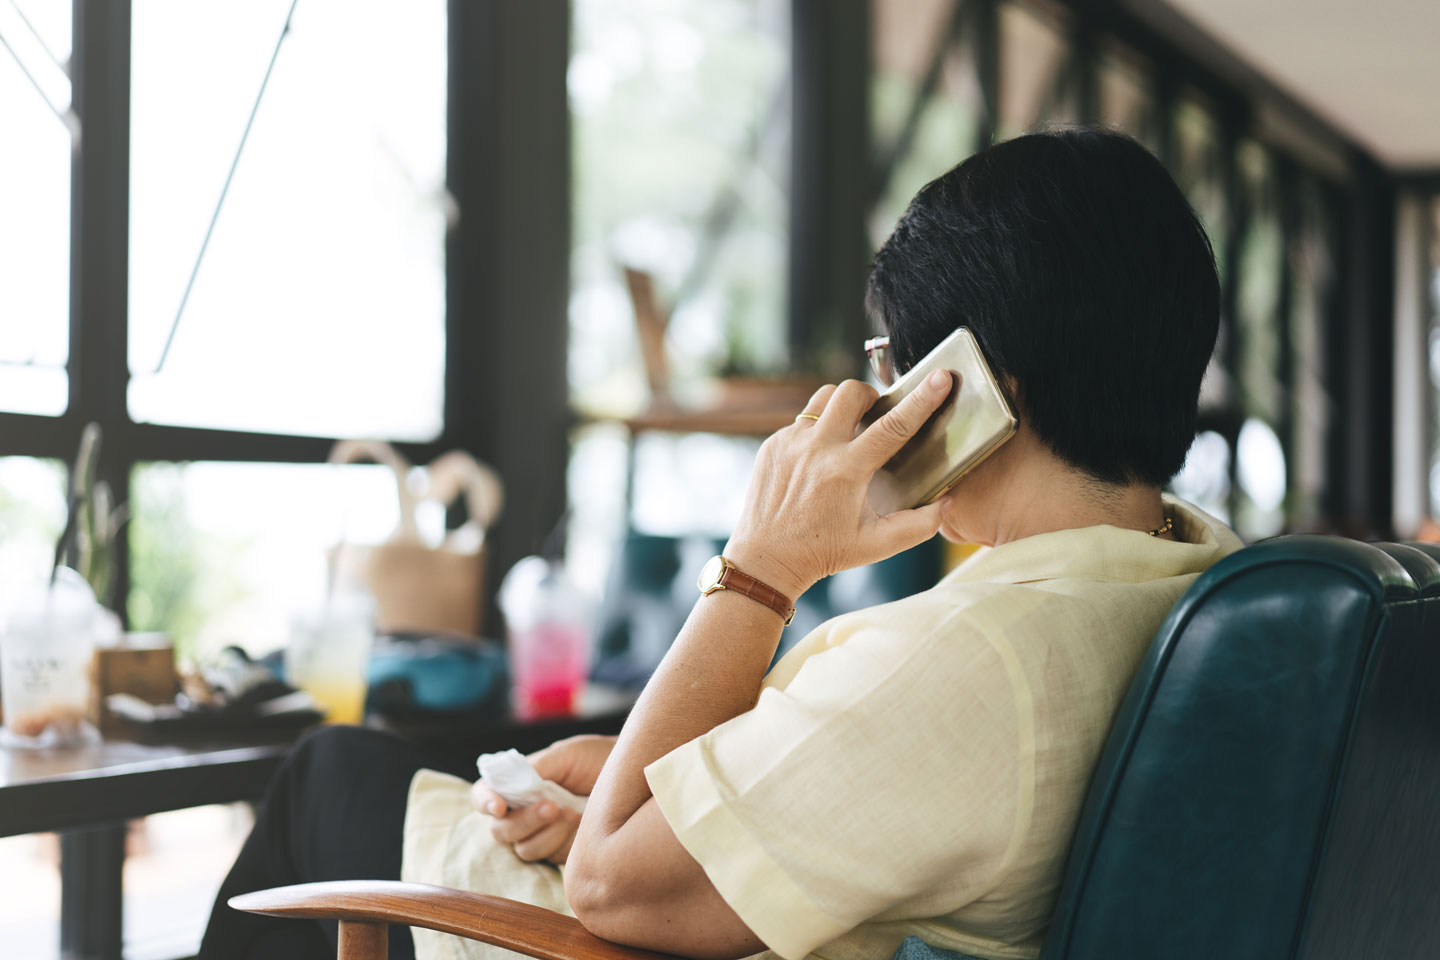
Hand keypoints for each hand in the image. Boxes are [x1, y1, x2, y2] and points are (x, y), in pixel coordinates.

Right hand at [470, 734, 616, 864]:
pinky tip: (579, 824)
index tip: (499, 807)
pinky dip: (561, 842)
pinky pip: (548, 858)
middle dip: (524, 820)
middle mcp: (523, 811)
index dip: (485, 801)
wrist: (633, 778)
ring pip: (523, 848)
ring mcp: (541, 834)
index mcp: (518, 783)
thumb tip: (510, 784)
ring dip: (546, 833)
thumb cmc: (597, 759)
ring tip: (574, 813)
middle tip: (552, 807)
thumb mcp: (567, 755)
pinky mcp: (560, 853)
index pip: (485, 794)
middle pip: (500, 829)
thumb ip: (536, 768)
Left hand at [724, 371, 953, 599]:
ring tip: (849, 430)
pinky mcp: (772, 445)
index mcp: (847, 471)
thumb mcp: (878, 545)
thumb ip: (920, 525)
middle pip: (852, 392)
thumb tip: (947, 502)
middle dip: (871, 396)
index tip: (940, 378)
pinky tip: (819, 456)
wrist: (766, 559)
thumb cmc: (824, 552)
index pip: (893, 426)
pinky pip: (801, 420)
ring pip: (824, 396)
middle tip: (877, 416)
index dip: (921, 399)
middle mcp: (817, 449)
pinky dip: (817, 429)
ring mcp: (790, 443)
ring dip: (843, 405)